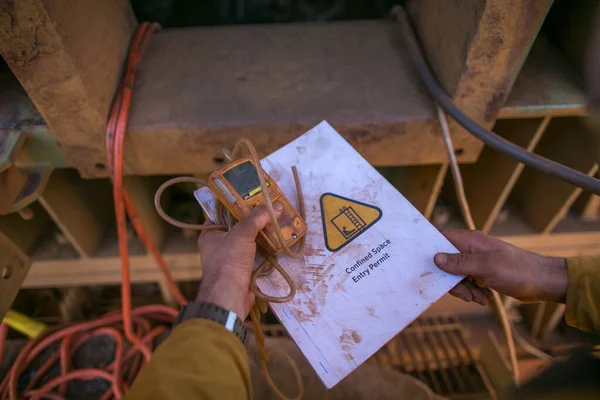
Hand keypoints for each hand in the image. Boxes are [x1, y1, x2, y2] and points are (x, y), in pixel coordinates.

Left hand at [196, 202, 282, 318]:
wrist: (230, 295)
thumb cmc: (228, 261)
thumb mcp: (241, 233)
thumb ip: (256, 218)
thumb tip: (274, 205)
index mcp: (210, 234)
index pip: (222, 213)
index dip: (237, 205)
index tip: (253, 197)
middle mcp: (219, 245)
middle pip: (239, 227)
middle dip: (254, 219)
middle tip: (270, 208)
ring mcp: (232, 258)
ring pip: (249, 241)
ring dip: (262, 234)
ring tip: (277, 221)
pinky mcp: (243, 269)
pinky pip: (256, 254)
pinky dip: (266, 248)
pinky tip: (278, 240)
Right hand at [434, 230, 566, 304]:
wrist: (543, 282)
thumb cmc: (517, 271)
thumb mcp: (486, 267)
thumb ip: (460, 262)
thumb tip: (435, 257)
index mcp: (470, 241)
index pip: (441, 238)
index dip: (431, 250)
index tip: (426, 267)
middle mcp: (471, 248)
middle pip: (447, 262)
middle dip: (452, 281)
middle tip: (465, 295)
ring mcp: (477, 260)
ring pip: (457, 275)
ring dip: (465, 289)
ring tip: (480, 298)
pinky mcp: (483, 272)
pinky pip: (469, 281)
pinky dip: (473, 291)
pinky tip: (485, 298)